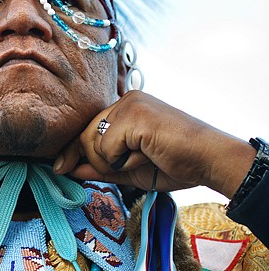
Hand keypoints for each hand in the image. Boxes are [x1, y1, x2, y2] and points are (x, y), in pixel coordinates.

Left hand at [54, 91, 254, 197]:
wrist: (209, 159)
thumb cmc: (176, 163)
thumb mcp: (130, 168)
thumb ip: (100, 167)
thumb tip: (69, 170)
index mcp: (127, 108)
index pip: (89, 128)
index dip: (74, 150)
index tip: (60, 167)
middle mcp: (125, 101)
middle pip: (86, 136)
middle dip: (94, 161)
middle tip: (131, 164)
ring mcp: (128, 105)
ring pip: (94, 144)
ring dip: (116, 162)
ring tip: (147, 156)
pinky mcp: (132, 115)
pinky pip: (106, 147)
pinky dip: (123, 160)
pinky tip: (147, 154)